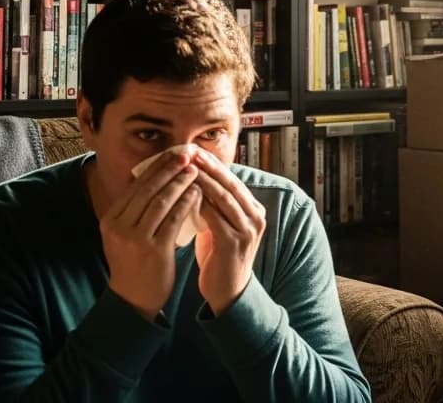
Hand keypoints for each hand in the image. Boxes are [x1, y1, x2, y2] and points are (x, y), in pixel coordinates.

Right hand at [99, 146, 200, 318]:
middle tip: (187, 156)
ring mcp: (136, 239)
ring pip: (161, 202)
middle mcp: (119, 227)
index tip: (172, 155)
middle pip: (148, 190)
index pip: (136, 186)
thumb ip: (134, 210)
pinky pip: (174, 219)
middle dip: (169, 170)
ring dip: (180, 183)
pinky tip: (198, 194)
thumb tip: (153, 177)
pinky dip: (187, 203)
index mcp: (111, 219)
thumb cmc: (133, 262)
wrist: (133, 299)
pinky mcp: (154, 250)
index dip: (155, 168)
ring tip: (195, 171)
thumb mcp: (124, 234)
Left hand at [191, 150, 266, 315]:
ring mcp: (248, 230)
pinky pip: (215, 217)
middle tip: (189, 152)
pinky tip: (186, 195)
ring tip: (186, 167)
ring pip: (224, 197)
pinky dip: (200, 203)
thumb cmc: (220, 257)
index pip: (232, 180)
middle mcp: (256, 217)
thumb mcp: (221, 226)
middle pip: (230, 184)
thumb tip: (196, 181)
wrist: (228, 292)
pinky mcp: (235, 243)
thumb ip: (215, 206)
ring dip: (204, 180)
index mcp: (254, 210)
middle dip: (209, 166)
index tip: (194, 151)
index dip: (213, 165)